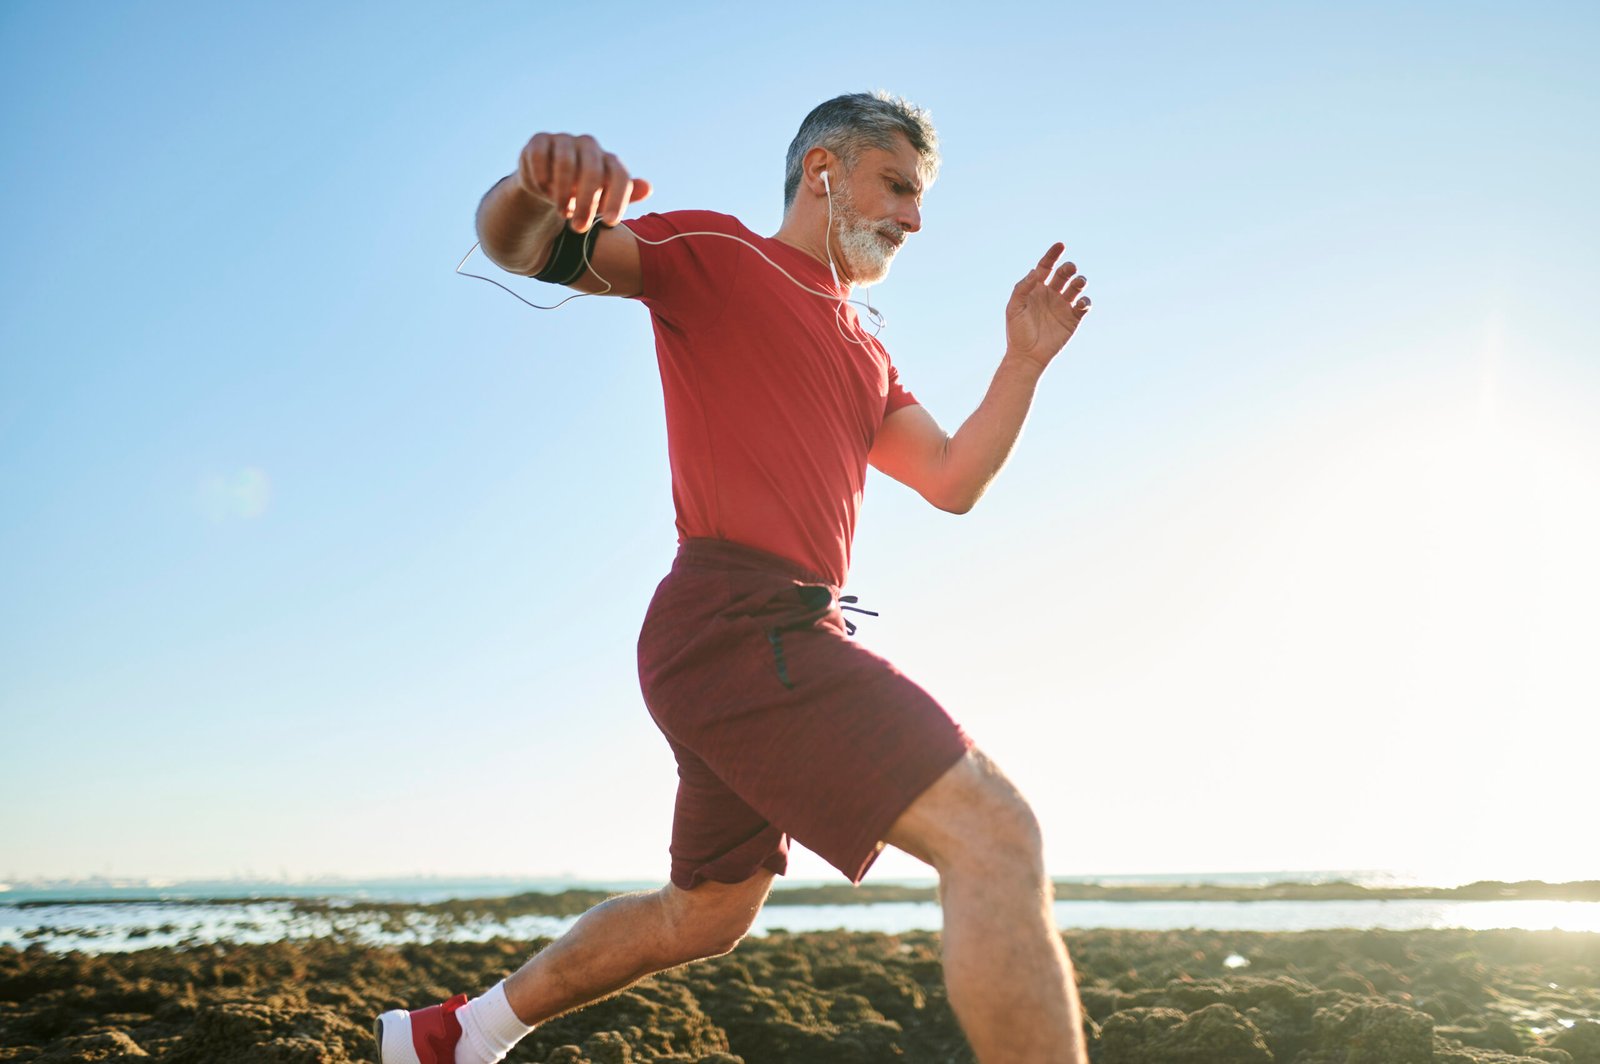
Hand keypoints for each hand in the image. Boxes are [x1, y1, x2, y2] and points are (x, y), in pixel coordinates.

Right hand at [516, 132, 653, 232]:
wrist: (547, 183)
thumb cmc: (581, 194)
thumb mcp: (603, 201)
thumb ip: (623, 196)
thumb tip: (648, 188)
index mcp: (608, 160)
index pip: (620, 176)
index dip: (618, 199)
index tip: (611, 223)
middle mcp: (589, 146)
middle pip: (592, 171)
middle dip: (586, 203)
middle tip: (579, 228)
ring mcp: (564, 140)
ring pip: (565, 163)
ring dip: (562, 192)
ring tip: (562, 212)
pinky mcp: (540, 140)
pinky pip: (541, 155)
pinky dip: (541, 176)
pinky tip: (543, 189)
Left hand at [1005, 243, 1090, 368]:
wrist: (1027, 356)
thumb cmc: (1017, 332)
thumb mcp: (1014, 308)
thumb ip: (1022, 288)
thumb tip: (1036, 272)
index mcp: (1036, 288)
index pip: (1046, 266)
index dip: (1053, 254)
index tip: (1061, 244)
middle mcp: (1051, 294)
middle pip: (1063, 274)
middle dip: (1068, 268)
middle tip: (1069, 270)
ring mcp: (1063, 305)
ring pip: (1076, 286)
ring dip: (1080, 281)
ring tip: (1078, 283)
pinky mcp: (1073, 318)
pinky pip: (1084, 305)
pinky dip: (1085, 301)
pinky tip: (1081, 303)